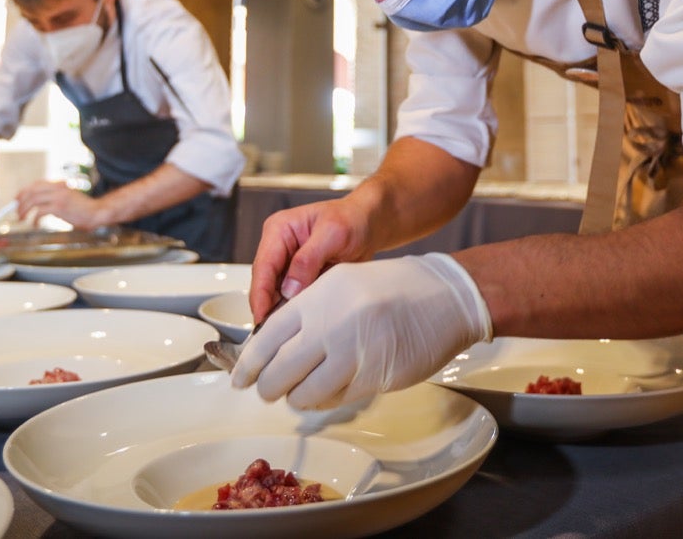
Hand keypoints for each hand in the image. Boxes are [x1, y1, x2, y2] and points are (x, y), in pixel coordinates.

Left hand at [15, 179, 106, 229]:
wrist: (96, 212)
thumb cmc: (83, 208)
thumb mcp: (68, 197)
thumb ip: (55, 196)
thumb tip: (38, 202)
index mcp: (59, 184)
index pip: (36, 184)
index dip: (24, 191)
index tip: (18, 200)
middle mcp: (57, 188)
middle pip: (31, 191)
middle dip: (20, 202)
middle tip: (17, 212)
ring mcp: (58, 197)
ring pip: (33, 200)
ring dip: (24, 210)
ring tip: (22, 218)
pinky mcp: (59, 208)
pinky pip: (40, 212)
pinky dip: (34, 219)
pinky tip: (35, 225)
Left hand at [232, 253, 491, 410]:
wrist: (443, 296)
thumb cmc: (390, 288)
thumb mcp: (340, 283)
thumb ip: (306, 311)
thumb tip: (272, 345)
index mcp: (318, 297)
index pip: (267, 339)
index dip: (248, 364)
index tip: (239, 379)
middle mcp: (331, 325)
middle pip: (279, 373)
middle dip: (268, 387)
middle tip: (267, 389)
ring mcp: (353, 354)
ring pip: (304, 394)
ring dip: (296, 398)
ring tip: (298, 392)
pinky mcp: (374, 378)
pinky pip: (335, 400)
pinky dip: (324, 400)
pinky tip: (326, 391)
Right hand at [248, 196, 374, 322]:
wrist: (368, 224)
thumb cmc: (352, 218)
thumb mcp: (333, 233)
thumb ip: (308, 259)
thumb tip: (290, 287)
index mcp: (279, 229)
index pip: (263, 266)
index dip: (260, 294)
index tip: (262, 317)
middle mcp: (279, 246)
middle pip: (265, 282)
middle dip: (268, 306)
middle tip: (275, 331)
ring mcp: (288, 263)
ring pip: (276, 292)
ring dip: (281, 309)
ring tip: (289, 327)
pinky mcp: (299, 276)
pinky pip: (291, 296)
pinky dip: (295, 308)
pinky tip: (301, 319)